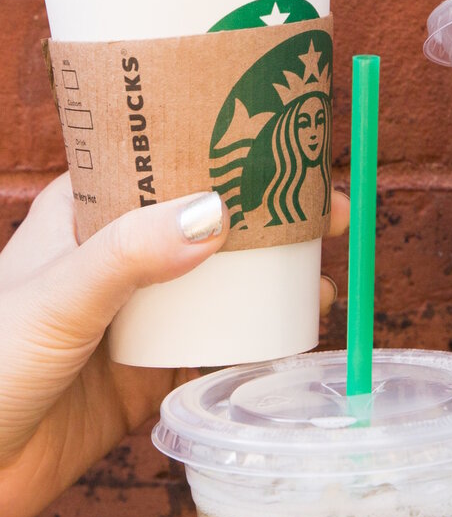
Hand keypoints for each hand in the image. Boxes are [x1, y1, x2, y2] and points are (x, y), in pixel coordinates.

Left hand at [0, 175, 348, 516]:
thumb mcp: (59, 298)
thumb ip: (129, 256)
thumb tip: (215, 215)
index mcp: (84, 215)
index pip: (159, 158)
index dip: (222, 147)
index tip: (282, 143)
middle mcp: (118, 259)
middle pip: (206, 222)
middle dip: (269, 217)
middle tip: (327, 214)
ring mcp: (138, 317)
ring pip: (219, 286)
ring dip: (272, 281)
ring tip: (323, 282)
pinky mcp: (151, 372)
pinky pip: (217, 349)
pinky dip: (258, 342)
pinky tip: (295, 338)